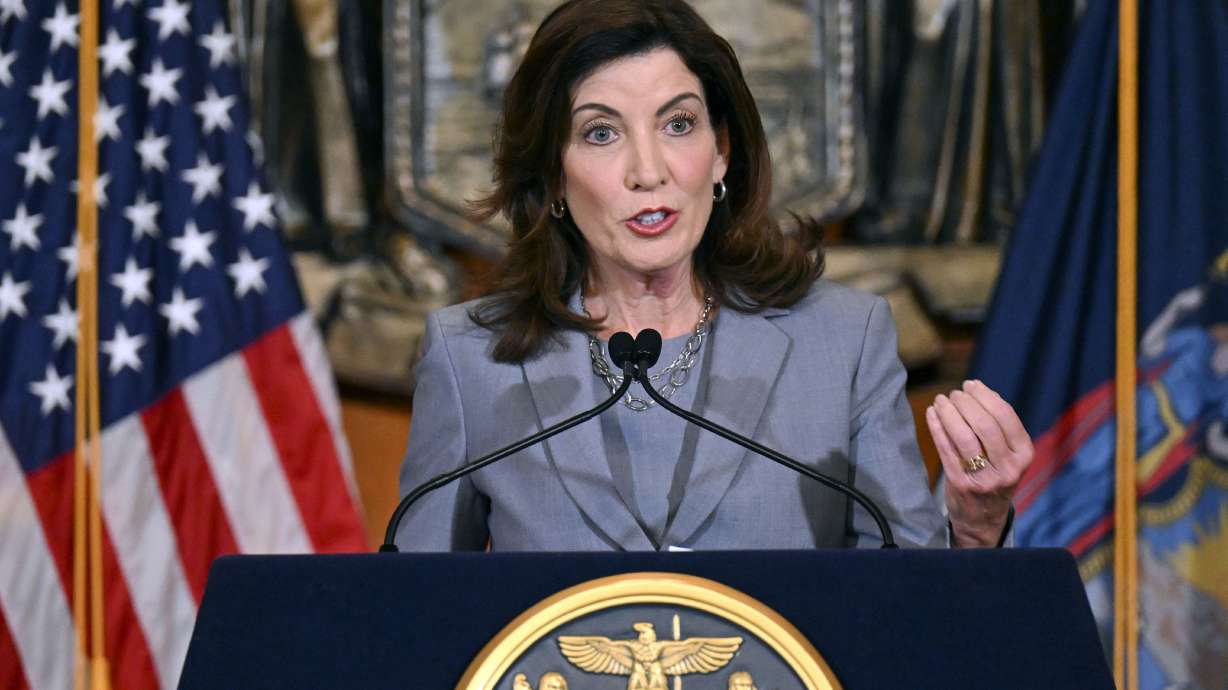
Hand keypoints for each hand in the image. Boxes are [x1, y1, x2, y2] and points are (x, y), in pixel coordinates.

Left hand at [924, 379, 1033, 546]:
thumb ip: (999, 425)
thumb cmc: (994, 475)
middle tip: (954, 393)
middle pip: (985, 424)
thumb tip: (979, 390)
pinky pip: (946, 449)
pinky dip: (937, 427)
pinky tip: (931, 413)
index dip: (985, 396)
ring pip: (964, 436)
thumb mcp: (1008, 454)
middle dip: (966, 403)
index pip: (1005, 416)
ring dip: (950, 412)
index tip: (971, 385)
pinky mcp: (961, 484)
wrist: (983, 518)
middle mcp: (1008, 468)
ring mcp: (985, 478)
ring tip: (941, 400)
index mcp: (1024, 454)